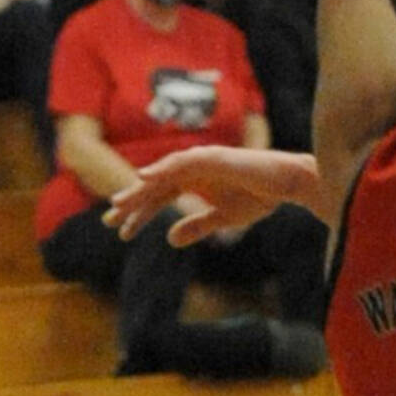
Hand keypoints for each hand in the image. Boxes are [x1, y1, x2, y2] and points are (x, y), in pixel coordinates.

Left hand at [106, 146, 320, 246]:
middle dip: (132, 202)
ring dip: (141, 188)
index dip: (140, 215)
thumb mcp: (223, 218)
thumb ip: (197, 226)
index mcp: (194, 182)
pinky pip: (182, 162)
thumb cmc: (259, 197)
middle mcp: (193, 169)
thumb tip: (169, 239)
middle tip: (109, 221)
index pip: (159, 198)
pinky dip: (162, 168)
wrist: (286, 184)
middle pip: (155, 186)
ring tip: (121, 204)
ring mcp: (201, 161)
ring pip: (163, 174)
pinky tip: (145, 177)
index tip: (122, 234)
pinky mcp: (212, 157)